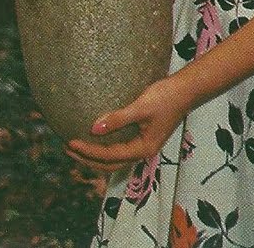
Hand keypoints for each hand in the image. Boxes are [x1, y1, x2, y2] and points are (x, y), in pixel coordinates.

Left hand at [64, 76, 191, 172]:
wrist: (185, 90)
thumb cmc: (165, 96)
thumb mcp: (140, 107)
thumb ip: (118, 118)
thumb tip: (93, 128)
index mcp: (143, 149)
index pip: (109, 156)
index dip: (88, 151)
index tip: (71, 142)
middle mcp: (143, 152)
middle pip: (110, 164)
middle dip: (88, 159)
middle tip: (68, 149)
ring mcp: (143, 145)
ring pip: (114, 159)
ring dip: (95, 156)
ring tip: (76, 148)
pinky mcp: (142, 137)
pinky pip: (119, 149)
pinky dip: (104, 148)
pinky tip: (95, 139)